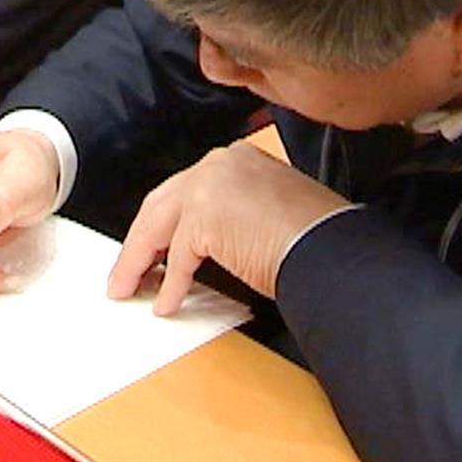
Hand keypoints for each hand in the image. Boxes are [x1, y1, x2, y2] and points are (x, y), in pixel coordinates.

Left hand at [108, 145, 349, 311]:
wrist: (334, 249)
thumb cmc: (315, 238)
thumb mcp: (267, 214)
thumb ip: (232, 217)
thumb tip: (204, 246)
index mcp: (238, 158)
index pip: (186, 190)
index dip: (164, 223)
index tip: (150, 247)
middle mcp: (221, 163)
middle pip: (162, 204)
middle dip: (140, 242)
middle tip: (127, 271)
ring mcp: (210, 185)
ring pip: (158, 227)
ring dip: (139, 262)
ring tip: (129, 287)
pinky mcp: (204, 215)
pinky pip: (178, 258)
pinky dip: (171, 285)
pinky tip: (167, 303)